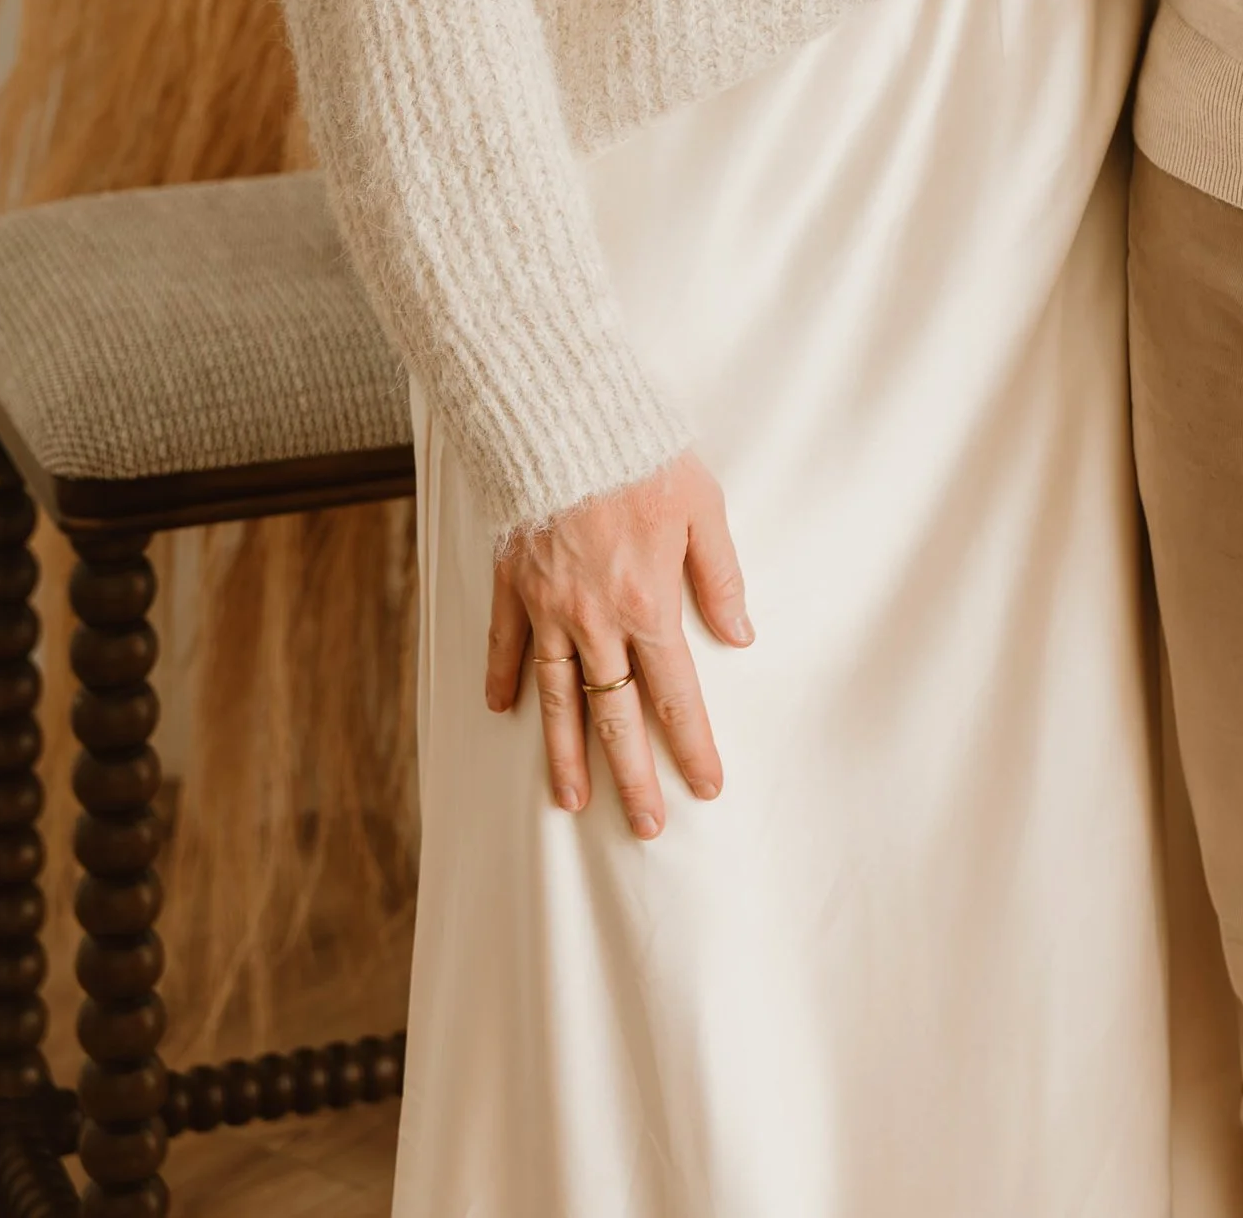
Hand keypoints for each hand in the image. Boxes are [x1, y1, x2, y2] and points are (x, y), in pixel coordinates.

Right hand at [486, 451, 751, 837]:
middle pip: (615, 716)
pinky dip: (502, 679)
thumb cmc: (641, 452)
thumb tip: (741, 635)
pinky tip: (501, 713)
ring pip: (557, 698)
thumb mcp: (702, 507)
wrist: (563, 415)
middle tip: (645, 826)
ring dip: (565, 754)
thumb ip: (720, 576)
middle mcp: (594, 620)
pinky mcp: (512, 581)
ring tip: (572, 801)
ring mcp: (547, 606)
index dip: (690, 745)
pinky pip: (504, 643)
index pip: (675, 696)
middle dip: (631, 777)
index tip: (705, 787)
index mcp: (646, 604)